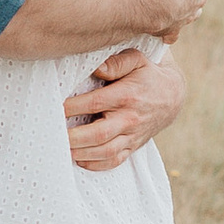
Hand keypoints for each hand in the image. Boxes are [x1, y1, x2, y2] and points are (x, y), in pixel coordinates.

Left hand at [65, 44, 183, 172]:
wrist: (172, 96)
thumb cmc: (147, 74)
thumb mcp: (136, 59)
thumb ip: (116, 62)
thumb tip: (98, 68)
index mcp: (127, 95)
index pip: (95, 103)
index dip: (72, 107)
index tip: (55, 107)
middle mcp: (130, 118)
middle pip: (98, 134)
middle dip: (72, 137)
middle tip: (51, 133)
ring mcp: (132, 135)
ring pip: (105, 152)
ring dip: (81, 153)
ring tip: (61, 148)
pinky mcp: (133, 146)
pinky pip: (114, 161)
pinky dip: (95, 164)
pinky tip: (79, 158)